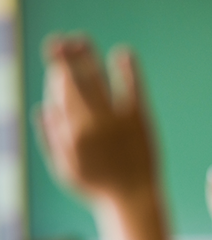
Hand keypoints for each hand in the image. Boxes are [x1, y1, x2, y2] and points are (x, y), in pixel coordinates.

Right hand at [37, 35, 155, 202]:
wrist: (133, 199)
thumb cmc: (97, 187)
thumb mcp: (65, 168)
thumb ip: (51, 139)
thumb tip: (43, 107)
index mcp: (71, 133)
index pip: (59, 94)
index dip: (56, 73)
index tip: (56, 62)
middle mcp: (92, 123)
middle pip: (75, 81)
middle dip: (66, 57)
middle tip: (62, 41)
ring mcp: (117, 121)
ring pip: (97, 81)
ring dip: (87, 56)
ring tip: (81, 40)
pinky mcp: (139, 120)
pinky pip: (132, 89)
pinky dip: (127, 69)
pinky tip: (123, 52)